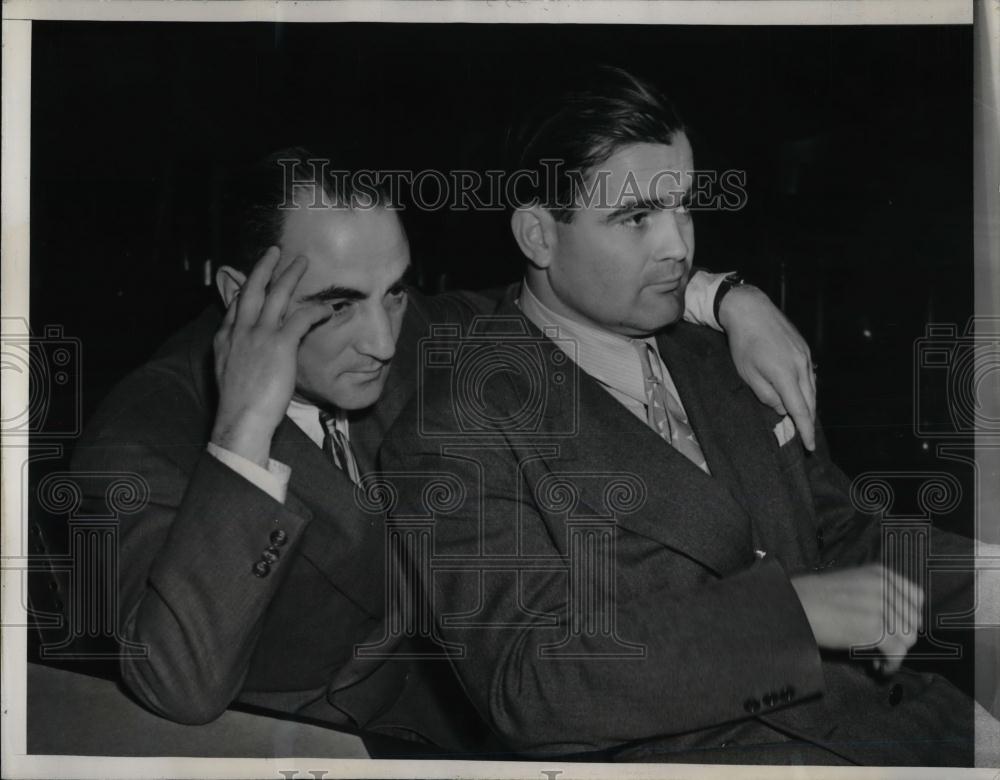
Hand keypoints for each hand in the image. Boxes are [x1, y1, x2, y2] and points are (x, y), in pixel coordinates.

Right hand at [211, 247, 332, 466]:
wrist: (240, 419)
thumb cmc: (238, 406)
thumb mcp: (228, 376)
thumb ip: (236, 359)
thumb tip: (247, 358)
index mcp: (225, 339)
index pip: (235, 306)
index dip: (245, 290)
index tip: (252, 280)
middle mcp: (240, 331)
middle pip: (252, 289)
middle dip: (264, 267)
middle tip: (275, 251)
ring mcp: (259, 335)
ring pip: (276, 295)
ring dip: (290, 275)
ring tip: (302, 262)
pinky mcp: (279, 345)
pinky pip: (301, 318)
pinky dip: (315, 311)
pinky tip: (326, 309)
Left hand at [718, 285, 815, 449]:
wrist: (751, 310)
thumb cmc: (744, 344)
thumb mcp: (748, 374)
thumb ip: (766, 395)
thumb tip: (782, 408)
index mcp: (785, 375)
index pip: (800, 410)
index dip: (806, 430)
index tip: (809, 446)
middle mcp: (801, 366)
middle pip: (810, 401)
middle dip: (809, 421)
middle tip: (807, 438)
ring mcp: (805, 356)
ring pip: (812, 388)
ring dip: (809, 406)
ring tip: (805, 420)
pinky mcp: (805, 348)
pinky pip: (810, 375)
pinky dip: (808, 389)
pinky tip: (802, 395)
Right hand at [791, 564, 923, 674]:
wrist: (794, 605)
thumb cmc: (814, 597)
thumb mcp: (851, 583)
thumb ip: (876, 592)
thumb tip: (896, 619)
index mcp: (879, 573)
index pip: (916, 596)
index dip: (910, 616)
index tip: (899, 629)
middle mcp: (884, 587)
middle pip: (913, 620)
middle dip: (902, 638)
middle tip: (884, 648)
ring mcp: (880, 607)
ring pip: (907, 638)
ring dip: (895, 653)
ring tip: (878, 658)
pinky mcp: (873, 629)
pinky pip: (896, 653)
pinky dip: (891, 665)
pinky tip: (878, 667)